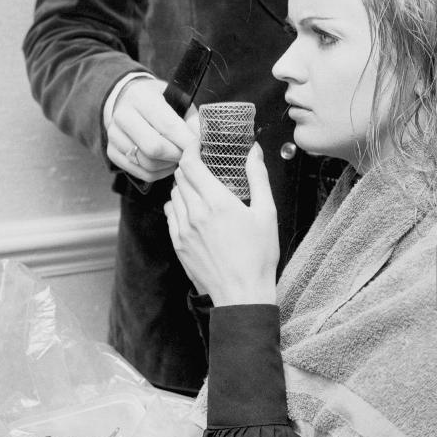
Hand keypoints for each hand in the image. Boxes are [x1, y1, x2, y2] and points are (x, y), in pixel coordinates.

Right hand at [106, 78, 193, 181]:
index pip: (166, 126)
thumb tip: (199, 144)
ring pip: (147, 163)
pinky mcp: (111, 152)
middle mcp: (122, 115)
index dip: (185, 141)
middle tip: (186, 154)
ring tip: (176, 157)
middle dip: (176, 155)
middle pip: (154, 148)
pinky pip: (140, 173)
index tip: (198, 147)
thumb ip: (191, 120)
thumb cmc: (161, 101)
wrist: (130, 100)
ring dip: (168, 165)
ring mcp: (114, 135)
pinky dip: (158, 173)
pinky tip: (165, 163)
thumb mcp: (179, 100)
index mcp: (141, 97)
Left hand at [165, 142, 278, 305]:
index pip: (191, 164)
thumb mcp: (266, 213)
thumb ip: (258, 178)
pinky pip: (170, 213)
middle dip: (190, 164)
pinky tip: (192, 208)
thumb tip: (253, 152)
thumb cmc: (258, 256)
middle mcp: (195, 213)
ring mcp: (183, 229)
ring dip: (184, 185)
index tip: (196, 142)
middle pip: (181, 176)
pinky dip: (178, 204)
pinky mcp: (178, 243)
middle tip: (202, 162)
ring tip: (199, 186)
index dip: (190, 148)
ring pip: (174, 194)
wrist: (241, 294)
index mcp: (217, 202)